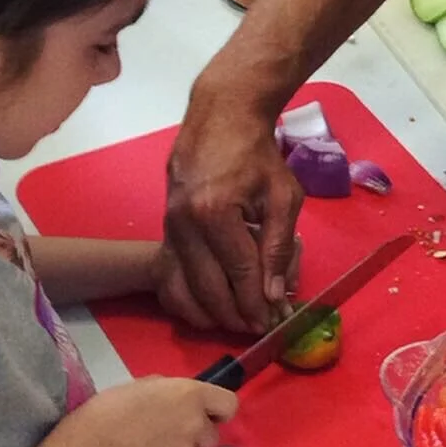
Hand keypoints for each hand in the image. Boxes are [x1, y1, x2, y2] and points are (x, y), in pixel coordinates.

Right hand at [82, 376, 237, 446]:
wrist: (94, 444)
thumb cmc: (114, 405)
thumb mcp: (146, 384)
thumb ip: (170, 391)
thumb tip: (177, 399)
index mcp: (191, 394)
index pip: (229, 403)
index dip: (220, 409)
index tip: (209, 412)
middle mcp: (196, 423)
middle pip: (213, 433)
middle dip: (198, 432)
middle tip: (173, 429)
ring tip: (152, 444)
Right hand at [162, 85, 301, 333]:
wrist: (220, 118)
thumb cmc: (257, 155)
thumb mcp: (282, 196)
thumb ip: (278, 246)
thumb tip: (275, 294)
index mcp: (214, 212)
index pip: (240, 273)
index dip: (259, 302)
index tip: (274, 320)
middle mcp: (183, 224)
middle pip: (209, 288)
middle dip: (236, 315)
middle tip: (258, 327)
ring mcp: (168, 227)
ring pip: (183, 290)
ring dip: (211, 314)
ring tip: (238, 321)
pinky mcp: (163, 230)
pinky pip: (169, 278)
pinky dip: (187, 301)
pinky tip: (210, 308)